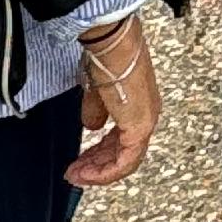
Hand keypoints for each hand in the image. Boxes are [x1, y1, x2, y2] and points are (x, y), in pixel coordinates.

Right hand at [71, 14, 161, 184]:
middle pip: (123, 153)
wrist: (114, 44)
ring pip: (124, 161)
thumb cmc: (106, 57)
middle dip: (96, 166)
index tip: (82, 160)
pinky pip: (124, 161)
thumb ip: (96, 111)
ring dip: (97, 172)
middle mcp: (146, 115)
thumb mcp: (96, 90)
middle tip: (75, 173)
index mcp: (139, 104)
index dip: (100, 152)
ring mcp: (144, 122)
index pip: (122, 138)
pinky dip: (104, 172)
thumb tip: (91, 126)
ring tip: (75, 176)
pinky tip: (86, 173)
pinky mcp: (139, 127)